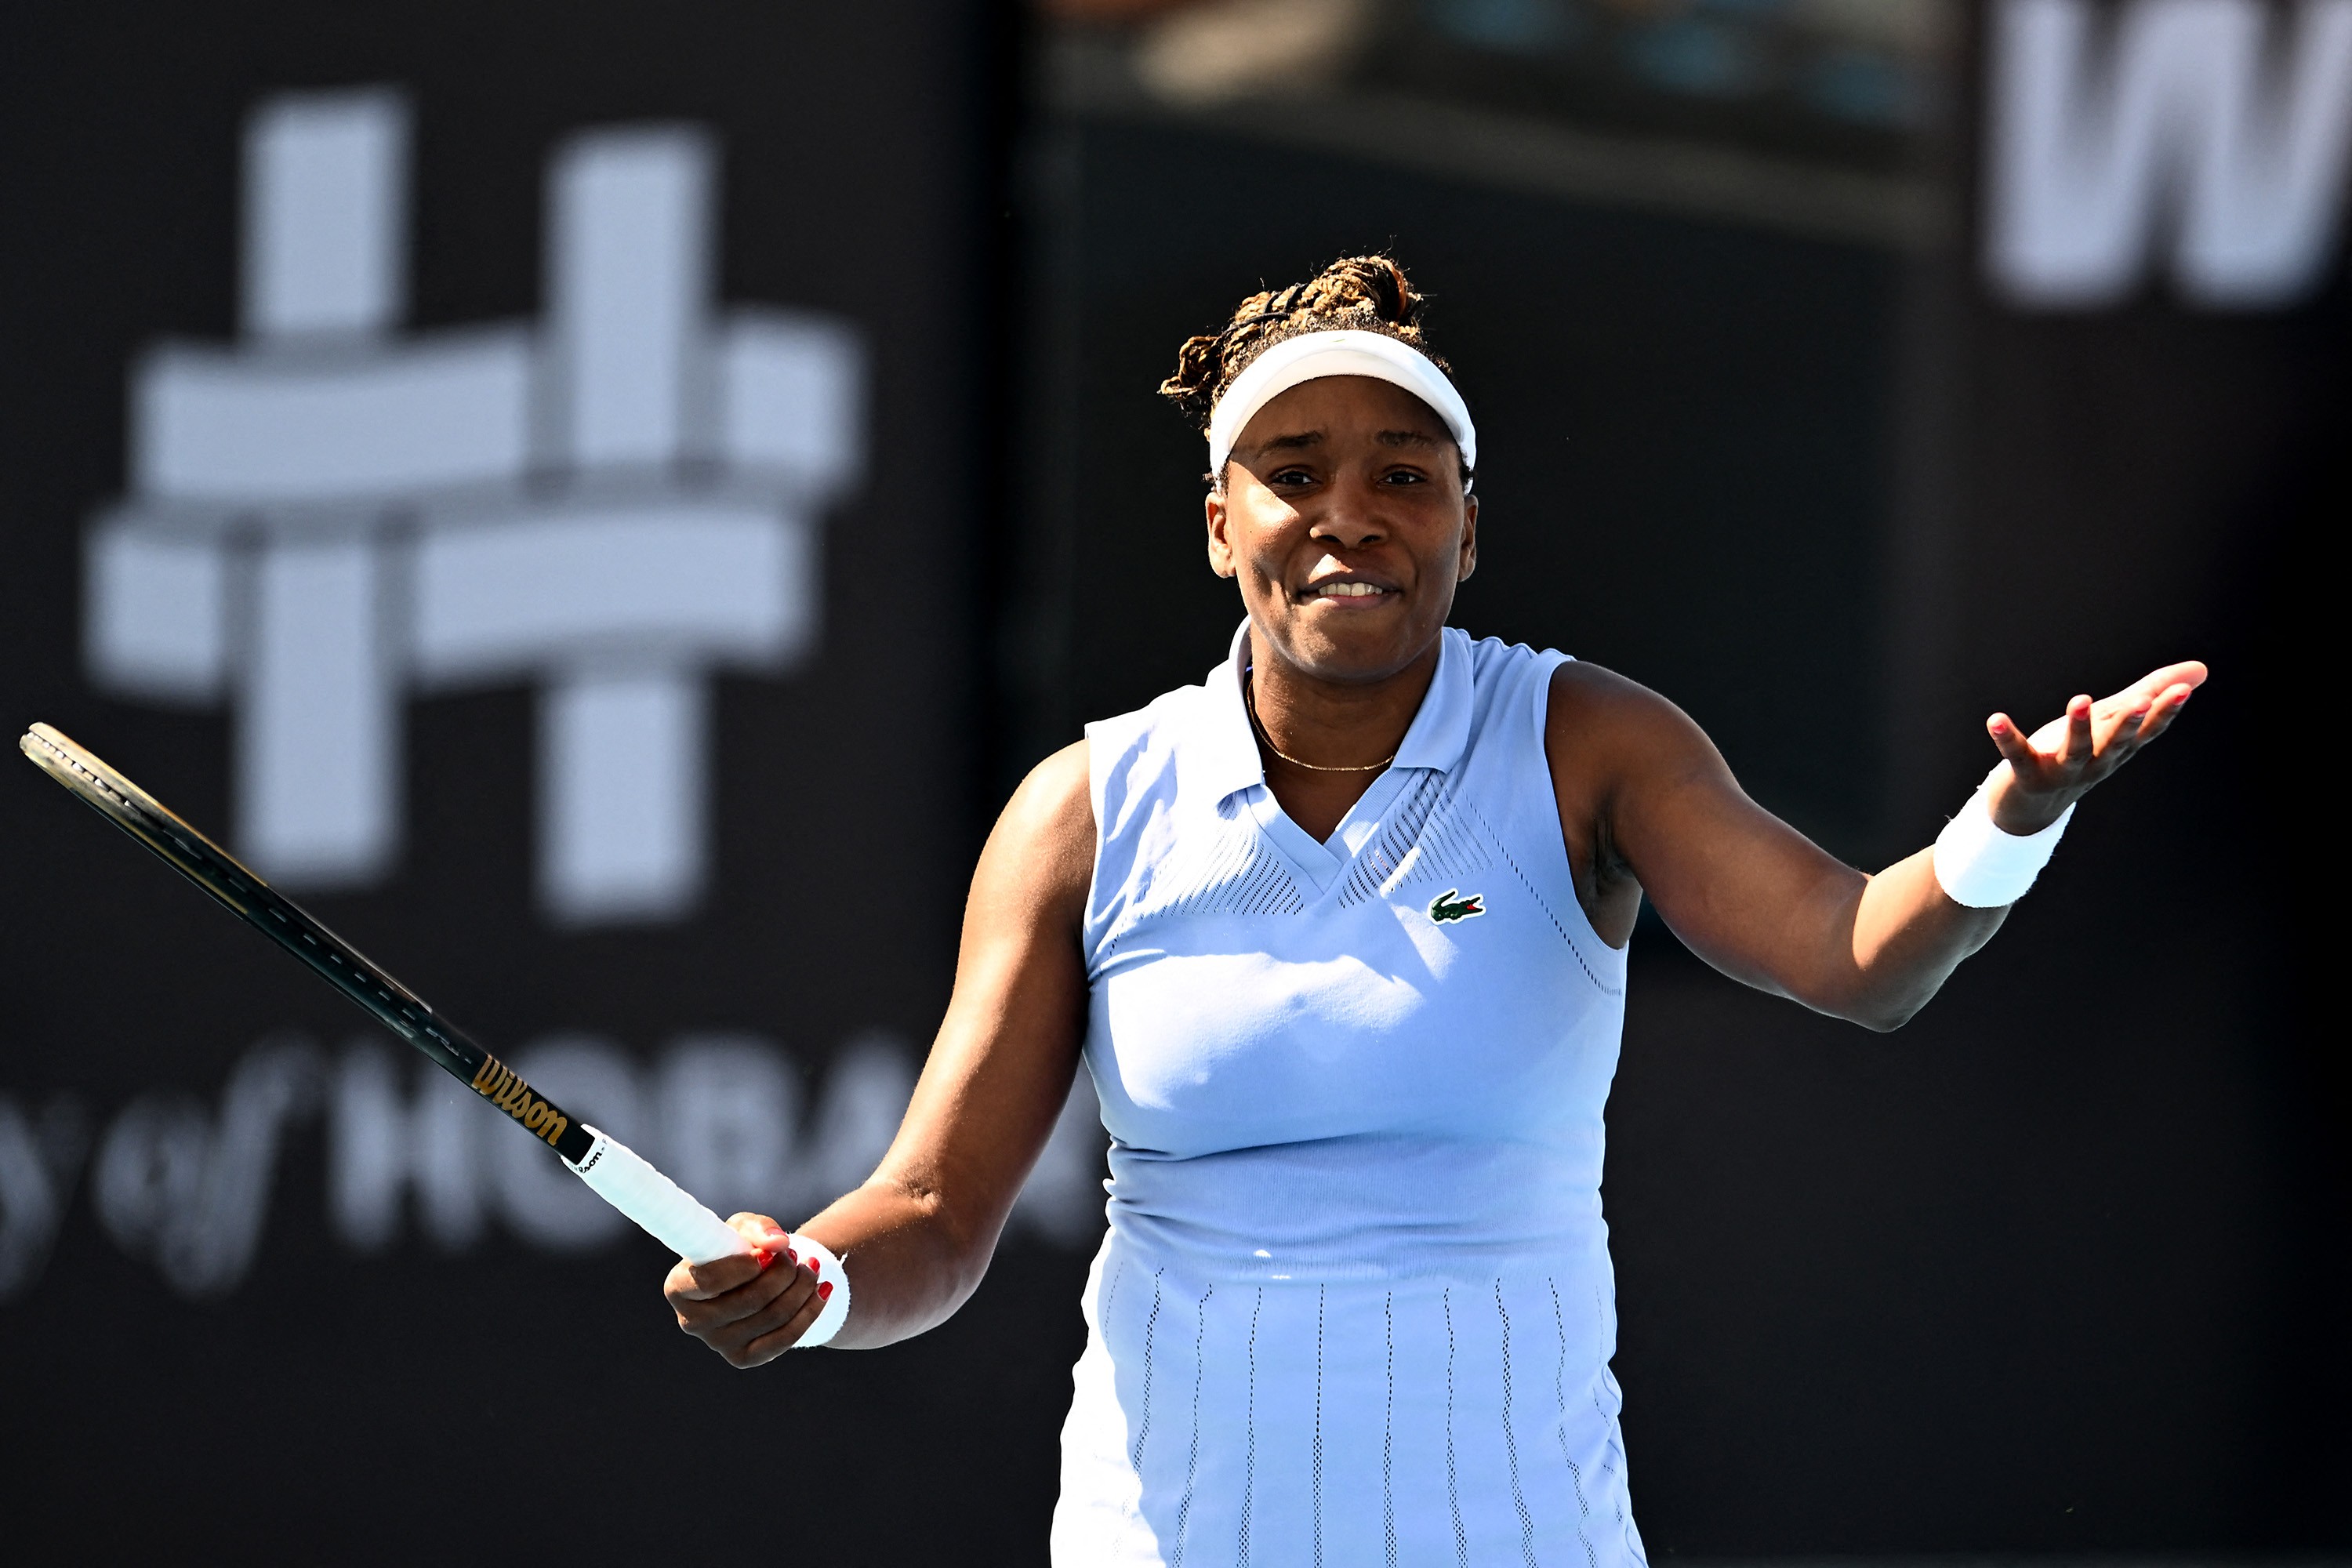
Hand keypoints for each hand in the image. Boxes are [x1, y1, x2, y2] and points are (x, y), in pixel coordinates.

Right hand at [664, 1212, 831, 1367]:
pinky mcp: (743, 1358)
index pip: (708, 1282)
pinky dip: (810, 1312)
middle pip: (749, 1300)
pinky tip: (824, 1290)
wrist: (756, 1279)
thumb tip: (778, 1243)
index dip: (743, 1267)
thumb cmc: (741, 1247)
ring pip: (772, 1317)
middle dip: (783, 1273)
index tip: (770, 1253)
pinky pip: (784, 1339)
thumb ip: (759, 1228)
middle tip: (797, 1255)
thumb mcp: (744, 1228)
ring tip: (812, 1266)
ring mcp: (717, 1344)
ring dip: (801, 1287)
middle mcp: (691, 1321)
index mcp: (679, 1287)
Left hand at [1985, 660, 2205, 833]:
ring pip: (2074, 750)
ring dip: (2078, 726)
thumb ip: (2152, 692)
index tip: (2183, 691)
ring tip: (2080, 699)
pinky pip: (2017, 754)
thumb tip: (2201, 670)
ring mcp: (2061, 771)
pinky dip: (2006, 737)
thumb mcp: (2113, 721)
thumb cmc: (2077, 753)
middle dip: (2129, 723)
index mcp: (2117, 749)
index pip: (2147, 731)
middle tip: (2142, 701)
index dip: (2165, 712)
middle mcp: (2095, 763)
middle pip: (2116, 743)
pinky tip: (1995, 719)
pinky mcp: (2026, 773)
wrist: (2031, 807)